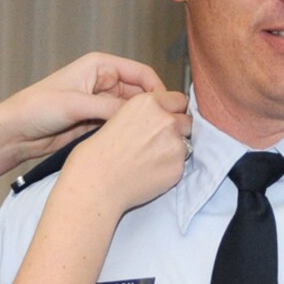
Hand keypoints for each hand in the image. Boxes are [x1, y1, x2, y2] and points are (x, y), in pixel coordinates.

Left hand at [0, 53, 167, 159]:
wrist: (15, 132)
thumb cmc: (37, 108)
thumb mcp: (75, 104)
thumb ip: (109, 108)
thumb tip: (140, 115)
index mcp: (100, 66)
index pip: (141, 73)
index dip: (157, 90)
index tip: (168, 110)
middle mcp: (104, 82)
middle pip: (141, 94)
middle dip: (152, 109)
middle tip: (167, 128)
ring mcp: (101, 103)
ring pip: (132, 113)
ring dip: (142, 123)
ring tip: (156, 138)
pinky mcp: (97, 122)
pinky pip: (120, 126)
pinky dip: (129, 133)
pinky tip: (138, 145)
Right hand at [58, 91, 191, 212]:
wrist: (96, 184)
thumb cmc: (97, 155)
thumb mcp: (118, 118)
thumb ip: (144, 115)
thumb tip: (159, 119)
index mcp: (147, 103)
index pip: (178, 100)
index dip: (172, 110)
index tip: (168, 117)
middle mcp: (165, 120)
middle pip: (186, 121)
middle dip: (177, 129)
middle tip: (158, 142)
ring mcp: (174, 144)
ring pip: (185, 143)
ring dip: (174, 149)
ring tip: (151, 159)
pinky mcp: (178, 167)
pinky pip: (181, 164)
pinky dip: (171, 167)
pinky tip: (151, 172)